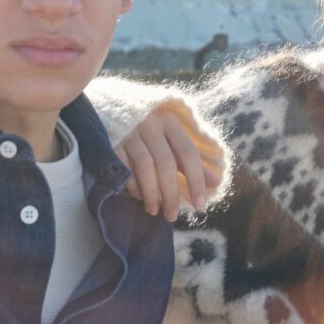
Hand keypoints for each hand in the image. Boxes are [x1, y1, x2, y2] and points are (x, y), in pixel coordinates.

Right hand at [117, 101, 223, 219]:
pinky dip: (132, 184)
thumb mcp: (171, 136)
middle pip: (166, 163)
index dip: (196, 179)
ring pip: (145, 167)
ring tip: (155, 211)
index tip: (200, 203)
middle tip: (173, 215)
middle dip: (171, 193)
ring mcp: (129, 132)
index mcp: (170, 122)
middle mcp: (151, 124)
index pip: (188, 153)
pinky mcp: (110, 141)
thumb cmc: (147, 126)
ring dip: (151, 193)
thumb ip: (190, 159)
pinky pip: (123, 166)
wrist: (108, 108)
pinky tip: (138, 196)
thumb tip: (215, 183)